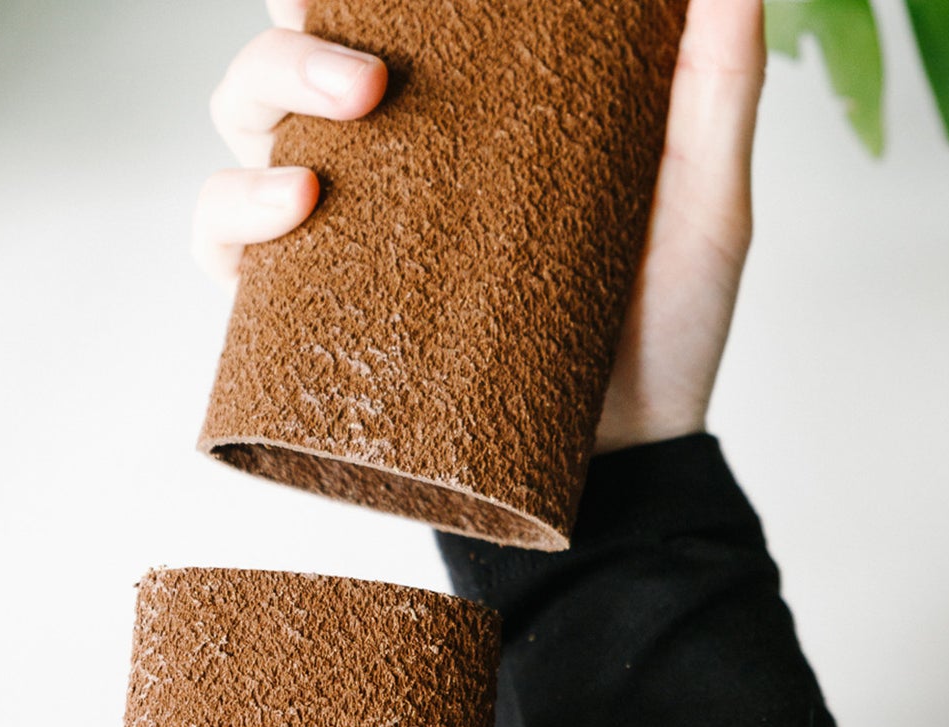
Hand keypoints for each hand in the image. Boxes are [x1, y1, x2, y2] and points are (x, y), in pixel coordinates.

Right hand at [192, 0, 765, 453]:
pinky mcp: (323, 320)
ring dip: (257, 112)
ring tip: (318, 167)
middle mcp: (395, 167)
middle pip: (291, 63)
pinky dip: (232, 219)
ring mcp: (351, 240)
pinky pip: (231, 255)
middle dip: (292, 47)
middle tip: (364, 77)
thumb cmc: (663, 330)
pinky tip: (291, 214)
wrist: (634, 461)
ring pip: (245, 136)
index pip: (380, 18)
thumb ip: (716, 82)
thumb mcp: (703, 196)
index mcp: (467, 115)